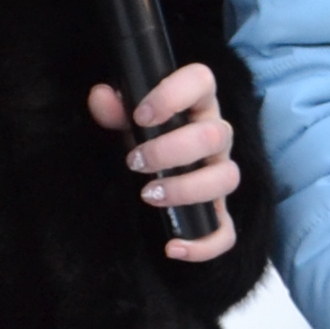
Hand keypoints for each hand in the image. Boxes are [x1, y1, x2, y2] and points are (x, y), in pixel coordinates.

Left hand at [87, 61, 240, 262]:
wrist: (150, 177)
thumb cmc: (146, 140)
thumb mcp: (127, 124)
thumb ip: (114, 111)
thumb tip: (101, 96)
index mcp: (196, 106)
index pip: (202, 81)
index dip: (175, 93)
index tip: (141, 113)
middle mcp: (216, 137)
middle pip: (217, 134)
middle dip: (172, 150)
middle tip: (135, 161)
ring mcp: (220, 175)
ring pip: (228, 178)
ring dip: (187, 188)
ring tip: (149, 194)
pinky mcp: (219, 213)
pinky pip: (227, 231)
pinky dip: (204, 244)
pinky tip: (173, 247)